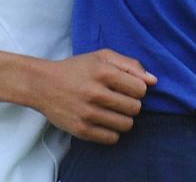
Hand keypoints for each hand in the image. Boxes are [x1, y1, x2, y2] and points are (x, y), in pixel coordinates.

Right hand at [29, 49, 156, 143]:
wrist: (42, 84)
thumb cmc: (76, 69)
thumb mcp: (101, 57)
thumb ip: (130, 65)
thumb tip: (153, 81)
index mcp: (102, 72)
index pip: (140, 88)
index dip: (137, 88)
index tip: (127, 87)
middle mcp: (95, 93)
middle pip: (135, 108)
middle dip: (131, 104)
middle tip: (119, 99)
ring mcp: (87, 113)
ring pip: (126, 125)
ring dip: (123, 118)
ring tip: (112, 111)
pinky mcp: (81, 130)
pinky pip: (112, 138)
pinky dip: (112, 132)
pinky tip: (104, 121)